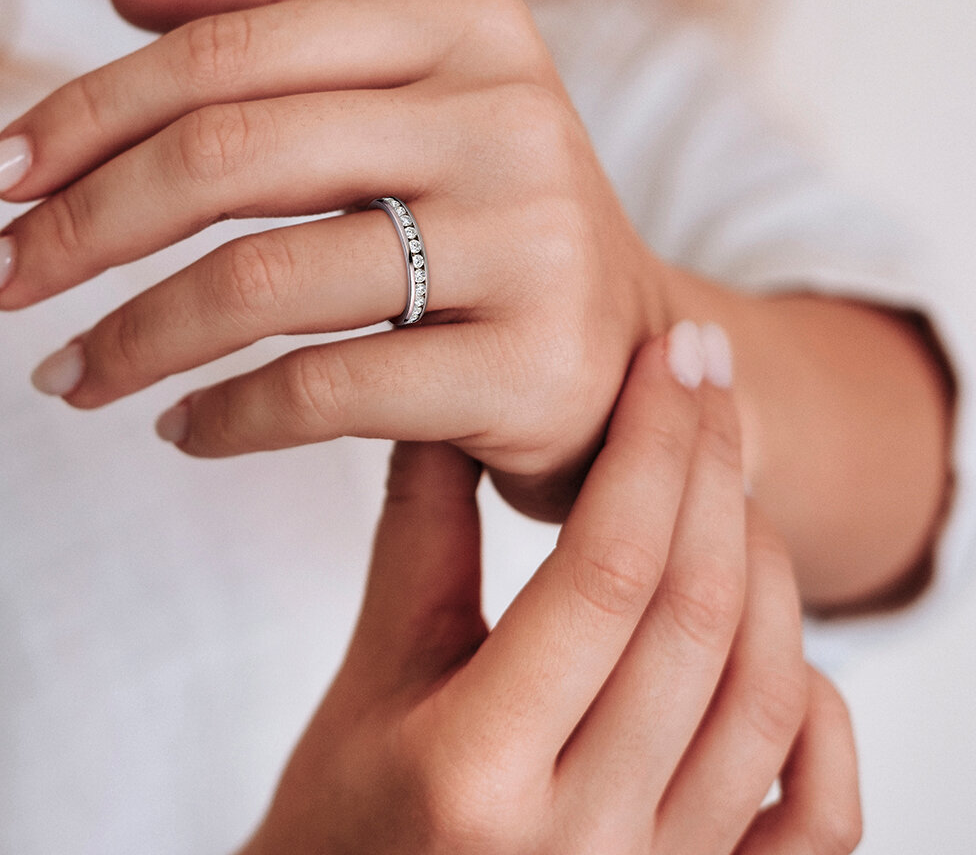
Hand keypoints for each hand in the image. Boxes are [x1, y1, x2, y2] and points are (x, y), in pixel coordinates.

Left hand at [0, 0, 671, 518]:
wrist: (632, 358)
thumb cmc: (489, 225)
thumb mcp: (407, 101)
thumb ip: (276, 24)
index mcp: (471, 25)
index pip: (230, 51)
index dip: (85, 113)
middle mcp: (514, 115)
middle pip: (230, 153)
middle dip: (79, 227)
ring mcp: (534, 241)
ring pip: (262, 283)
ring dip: (130, 339)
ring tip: (66, 377)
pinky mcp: (535, 366)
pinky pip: (325, 390)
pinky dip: (222, 418)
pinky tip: (180, 428)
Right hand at [238, 326, 860, 853]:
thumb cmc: (344, 817)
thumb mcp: (369, 674)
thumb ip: (419, 533)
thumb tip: (449, 402)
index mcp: (475, 766)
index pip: (603, 571)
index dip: (648, 447)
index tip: (670, 359)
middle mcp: (579, 838)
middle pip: (697, 616)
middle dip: (712, 471)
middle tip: (707, 381)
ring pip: (766, 696)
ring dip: (766, 569)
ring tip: (728, 491)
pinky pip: (817, 820)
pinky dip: (822, 717)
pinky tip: (784, 648)